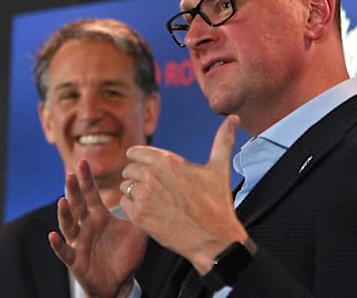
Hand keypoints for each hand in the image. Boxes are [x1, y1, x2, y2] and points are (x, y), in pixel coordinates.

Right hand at [49, 160, 146, 297]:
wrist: (119, 281)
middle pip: (77, 205)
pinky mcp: (75, 259)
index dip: (86, 178)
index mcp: (99, 216)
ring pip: (68, 225)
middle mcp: (86, 226)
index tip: (83, 161)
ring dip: (64, 214)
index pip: (91, 193)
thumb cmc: (126, 254)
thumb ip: (142, 212)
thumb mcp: (137, 231)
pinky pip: (64, 251)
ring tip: (63, 201)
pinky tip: (53, 235)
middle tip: (70, 175)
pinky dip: (58, 244)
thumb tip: (155, 193)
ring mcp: (79, 242)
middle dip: (73, 190)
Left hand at [119, 115, 247, 273]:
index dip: (138, 158)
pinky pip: (123, 204)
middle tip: (150, 185)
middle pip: (129, 169)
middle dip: (137, 176)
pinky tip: (147, 210)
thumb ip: (222, 140)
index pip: (136, 152)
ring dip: (134, 192)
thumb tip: (233, 118)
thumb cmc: (216, 203)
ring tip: (150, 199)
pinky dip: (131, 207)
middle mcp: (151, 176)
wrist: (213, 239)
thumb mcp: (220, 168)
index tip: (141, 164)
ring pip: (125, 187)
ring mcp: (144, 197)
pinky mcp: (139, 216)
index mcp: (167, 161)